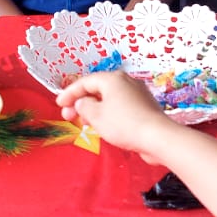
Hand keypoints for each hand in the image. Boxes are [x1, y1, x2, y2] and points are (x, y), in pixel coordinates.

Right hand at [56, 71, 175, 161]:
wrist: (157, 137)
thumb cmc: (124, 124)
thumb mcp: (96, 116)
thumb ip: (84, 106)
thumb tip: (82, 103)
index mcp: (113, 79)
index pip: (85, 82)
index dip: (69, 93)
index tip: (59, 104)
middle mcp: (126, 82)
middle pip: (97, 89)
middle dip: (81, 103)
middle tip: (68, 116)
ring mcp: (136, 94)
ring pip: (108, 99)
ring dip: (93, 109)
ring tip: (83, 123)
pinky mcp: (143, 107)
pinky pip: (119, 107)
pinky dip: (107, 114)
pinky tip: (102, 126)